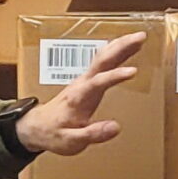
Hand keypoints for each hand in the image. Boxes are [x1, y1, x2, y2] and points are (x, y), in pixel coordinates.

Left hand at [14, 33, 144, 155]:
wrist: (37, 126)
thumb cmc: (54, 134)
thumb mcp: (71, 142)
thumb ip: (92, 134)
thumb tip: (115, 127)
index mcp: (79, 98)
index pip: (98, 83)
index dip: (115, 76)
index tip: (133, 71)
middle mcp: (82, 84)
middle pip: (102, 61)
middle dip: (121, 47)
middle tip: (140, 37)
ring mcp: (84, 80)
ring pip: (103, 57)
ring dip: (121, 45)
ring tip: (139, 36)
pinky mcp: (87, 80)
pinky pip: (102, 61)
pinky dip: (115, 50)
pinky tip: (125, 45)